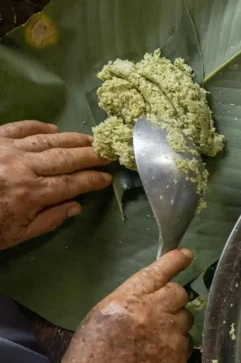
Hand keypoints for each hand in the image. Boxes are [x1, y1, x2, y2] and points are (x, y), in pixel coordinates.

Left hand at [0, 120, 111, 248]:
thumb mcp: (16, 235)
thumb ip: (48, 221)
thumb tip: (76, 206)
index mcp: (32, 194)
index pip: (72, 184)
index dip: (92, 180)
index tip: (107, 177)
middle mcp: (24, 168)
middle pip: (66, 158)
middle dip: (91, 155)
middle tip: (109, 152)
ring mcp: (8, 149)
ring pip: (48, 141)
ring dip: (73, 139)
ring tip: (90, 139)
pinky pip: (22, 127)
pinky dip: (40, 127)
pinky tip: (54, 129)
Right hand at [55, 250, 194, 362]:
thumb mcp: (99, 322)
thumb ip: (126, 305)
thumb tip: (148, 298)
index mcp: (124, 301)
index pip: (156, 273)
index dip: (175, 261)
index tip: (187, 255)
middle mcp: (150, 312)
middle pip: (179, 292)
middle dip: (173, 299)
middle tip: (161, 313)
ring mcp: (168, 333)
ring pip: (186, 316)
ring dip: (176, 323)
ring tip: (156, 340)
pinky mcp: (179, 354)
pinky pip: (187, 340)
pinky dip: (178, 345)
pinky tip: (160, 357)